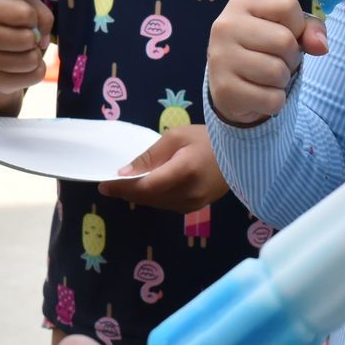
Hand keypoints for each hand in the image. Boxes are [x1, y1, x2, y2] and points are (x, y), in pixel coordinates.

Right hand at [0, 0, 54, 98]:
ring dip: (36, 55)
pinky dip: (36, 70)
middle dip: (35, 38)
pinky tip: (24, 65)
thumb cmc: (10, 22)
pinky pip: (34, 76)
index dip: (34, 18)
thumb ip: (41, 14)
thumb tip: (42, 40)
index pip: (26, 14)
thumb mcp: (24, 6)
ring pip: (32, 60)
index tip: (26, 21)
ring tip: (24, 51)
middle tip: (26, 38)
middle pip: (28, 39)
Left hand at [99, 125, 227, 210]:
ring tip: (124, 186)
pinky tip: (146, 188)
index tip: (103, 185)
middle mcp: (188, 193)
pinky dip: (154, 198)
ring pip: (156, 204)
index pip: (145, 186)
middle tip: (109, 184)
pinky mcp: (196, 207)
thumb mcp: (176, 137)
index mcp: (184, 172)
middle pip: (148, 198)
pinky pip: (167, 205)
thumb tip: (125, 172)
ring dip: (139, 196)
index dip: (122, 188)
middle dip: (127, 192)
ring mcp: (194, 204)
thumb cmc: (208, 138)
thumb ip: (150, 156)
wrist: (241, 153)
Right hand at [206, 0, 327, 125]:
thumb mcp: (286, 29)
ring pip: (277, 72)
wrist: (229, 84)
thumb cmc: (262, 49)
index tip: (283, 34)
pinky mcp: (224, 90)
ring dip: (282, 80)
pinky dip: (274, 101)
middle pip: (284, 41)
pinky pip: (272, 99)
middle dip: (291, 56)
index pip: (287, 5)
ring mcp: (221, 58)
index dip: (297, 25)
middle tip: (275, 60)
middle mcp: (225, 26)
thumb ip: (310, 29)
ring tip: (266, 77)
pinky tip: (259, 93)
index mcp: (240, 3)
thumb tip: (321, 46)